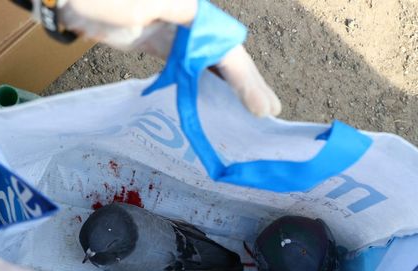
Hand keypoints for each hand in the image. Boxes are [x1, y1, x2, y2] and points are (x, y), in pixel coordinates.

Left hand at [32, 0, 281, 116]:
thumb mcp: (146, 3)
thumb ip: (183, 20)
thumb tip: (221, 44)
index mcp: (192, 9)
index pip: (228, 49)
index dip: (246, 80)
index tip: (261, 108)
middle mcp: (189, 20)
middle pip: (225, 55)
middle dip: (247, 84)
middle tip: (271, 113)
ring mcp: (173, 33)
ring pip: (211, 62)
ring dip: (230, 87)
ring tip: (253, 112)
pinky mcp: (156, 45)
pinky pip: (189, 67)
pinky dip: (204, 84)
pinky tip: (214, 101)